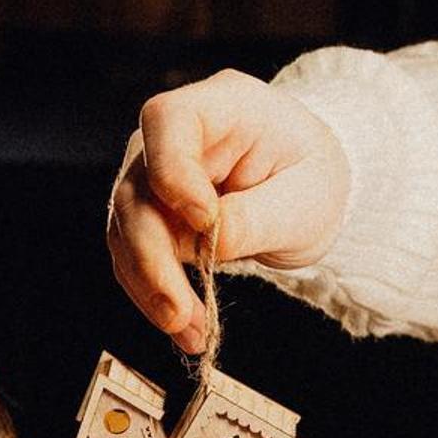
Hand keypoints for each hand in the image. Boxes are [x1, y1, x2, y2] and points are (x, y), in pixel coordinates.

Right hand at [106, 70, 351, 352]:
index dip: (173, 172)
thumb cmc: (311, 175)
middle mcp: (173, 136)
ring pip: (126, 231)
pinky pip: (136, 255)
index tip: (205, 221)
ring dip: (152, 288)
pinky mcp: (150, 214)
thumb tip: (209, 244)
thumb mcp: (307, 198)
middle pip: (136, 190)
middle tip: (180, 312)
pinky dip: (155, 294)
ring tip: (192, 333)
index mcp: (221, 104)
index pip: (168, 122)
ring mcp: (153, 174)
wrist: (305, 186)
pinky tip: (185, 326)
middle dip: (154, 258)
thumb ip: (257, 216)